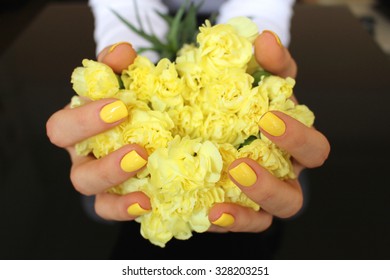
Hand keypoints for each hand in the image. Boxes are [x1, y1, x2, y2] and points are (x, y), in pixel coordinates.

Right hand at [46, 42, 151, 220]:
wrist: (146, 133)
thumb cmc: (130, 108)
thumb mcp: (125, 85)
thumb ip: (120, 67)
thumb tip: (124, 51)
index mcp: (79, 126)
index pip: (63, 125)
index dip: (86, 117)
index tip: (120, 105)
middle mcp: (81, 153)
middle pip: (70, 156)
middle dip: (98, 147)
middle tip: (135, 142)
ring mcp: (95, 178)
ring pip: (86, 185)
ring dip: (111, 174)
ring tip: (141, 162)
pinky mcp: (113, 198)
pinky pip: (109, 209)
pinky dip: (124, 207)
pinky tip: (146, 200)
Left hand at [207, 30, 329, 231]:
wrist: (220, 119)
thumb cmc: (250, 102)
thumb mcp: (261, 79)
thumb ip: (269, 62)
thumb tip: (264, 41)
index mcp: (294, 148)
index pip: (313, 151)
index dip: (296, 138)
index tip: (267, 119)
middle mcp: (282, 177)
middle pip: (294, 196)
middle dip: (271, 183)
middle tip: (241, 165)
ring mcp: (260, 199)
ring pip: (269, 218)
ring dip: (246, 208)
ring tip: (220, 197)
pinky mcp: (238, 211)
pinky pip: (238, 223)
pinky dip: (227, 220)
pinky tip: (209, 212)